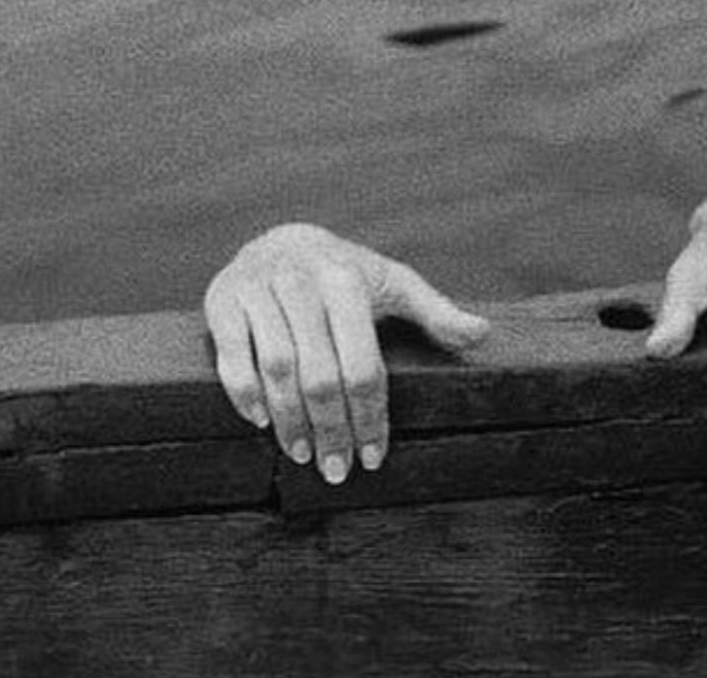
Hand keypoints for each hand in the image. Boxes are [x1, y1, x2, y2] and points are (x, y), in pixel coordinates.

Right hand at [204, 223, 488, 483]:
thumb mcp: (391, 283)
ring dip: (290, 421)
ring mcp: (258, 290)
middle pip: (319, 374)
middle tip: (338, 470)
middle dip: (331, 430)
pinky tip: (262, 423)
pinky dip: (244, 393)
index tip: (374, 457)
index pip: (363, 364)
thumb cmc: (344, 272)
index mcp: (346, 280)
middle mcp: (300, 281)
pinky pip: (231, 356)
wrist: (278, 237)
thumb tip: (483, 335)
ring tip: (304, 456)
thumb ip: (434, 311)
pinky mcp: (222, 301)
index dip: (370, 417)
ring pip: (275, 369)